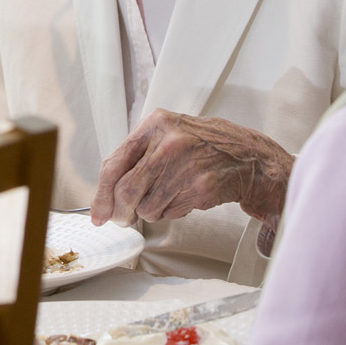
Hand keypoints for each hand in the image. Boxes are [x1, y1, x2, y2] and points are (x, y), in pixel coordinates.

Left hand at [92, 110, 293, 228]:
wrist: (247, 156)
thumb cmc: (202, 145)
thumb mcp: (166, 134)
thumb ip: (136, 157)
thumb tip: (105, 194)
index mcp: (154, 125)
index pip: (113, 165)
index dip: (101, 195)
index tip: (97, 213)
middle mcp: (167, 143)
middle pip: (125, 191)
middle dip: (120, 213)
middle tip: (121, 219)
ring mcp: (184, 166)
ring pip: (146, 208)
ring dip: (150, 212)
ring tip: (166, 197)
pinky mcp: (199, 188)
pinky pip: (168, 213)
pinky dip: (170, 212)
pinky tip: (184, 196)